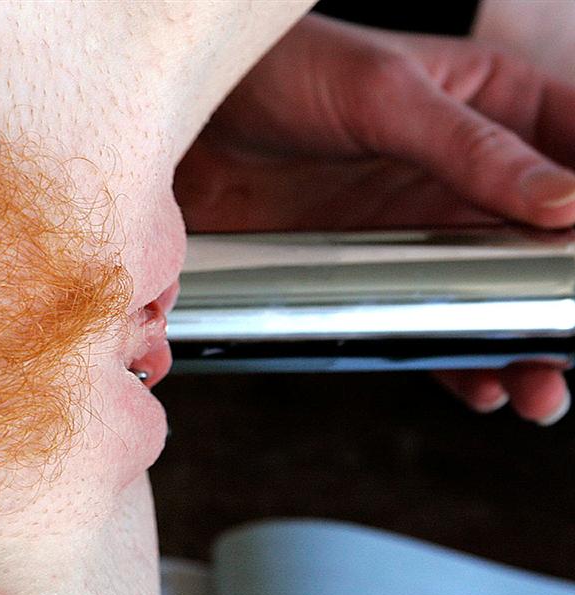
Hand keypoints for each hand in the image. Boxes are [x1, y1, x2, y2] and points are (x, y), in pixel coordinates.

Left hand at [174, 14, 573, 424]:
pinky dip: (449, 355)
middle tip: (571, 346)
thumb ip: (473, 149)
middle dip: (563, 300)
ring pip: (490, 293)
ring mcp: (416, 224)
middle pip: (546, 243)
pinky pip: (423, 317)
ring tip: (538, 391)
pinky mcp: (368, 266)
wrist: (187, 123)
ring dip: (517, 345)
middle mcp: (462, 171)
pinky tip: (475, 383)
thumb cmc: (283, 73)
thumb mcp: (385, 96)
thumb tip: (566, 203)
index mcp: (490, 104)